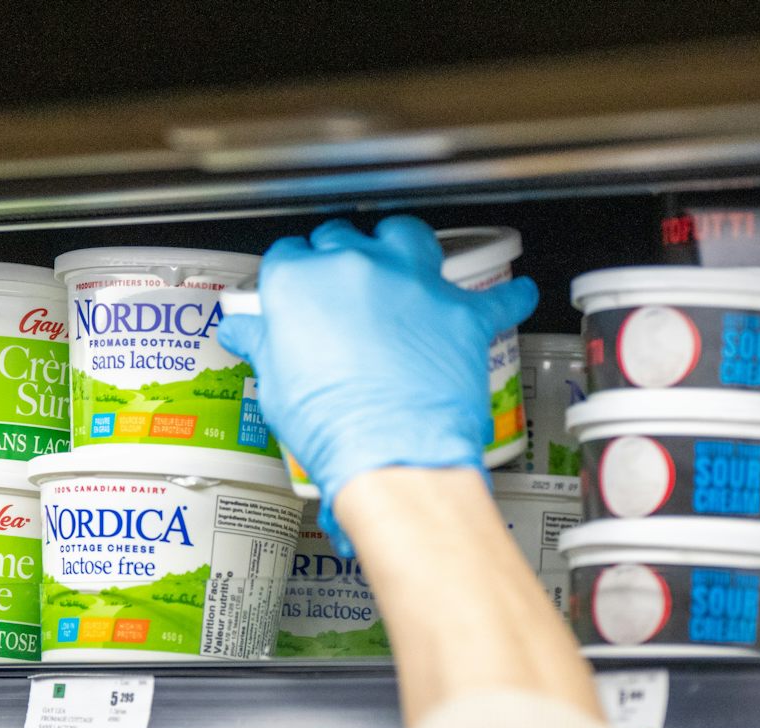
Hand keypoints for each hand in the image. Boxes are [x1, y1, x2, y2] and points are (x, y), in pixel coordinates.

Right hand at [218, 217, 537, 549]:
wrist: (391, 458)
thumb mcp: (276, 388)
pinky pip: (497, 296)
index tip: (291, 289)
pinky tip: (514, 294)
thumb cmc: (331, 428)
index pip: (286, 256)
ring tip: (403, 265)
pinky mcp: (460, 313)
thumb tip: (245, 330)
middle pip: (343, 237)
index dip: (288, 273)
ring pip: (408, 236)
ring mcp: (413, 284)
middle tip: (337, 287)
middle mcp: (357, 268)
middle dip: (337, 255)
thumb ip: (263, 346)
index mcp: (300, 283)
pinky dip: (507, 295)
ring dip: (403, 247)